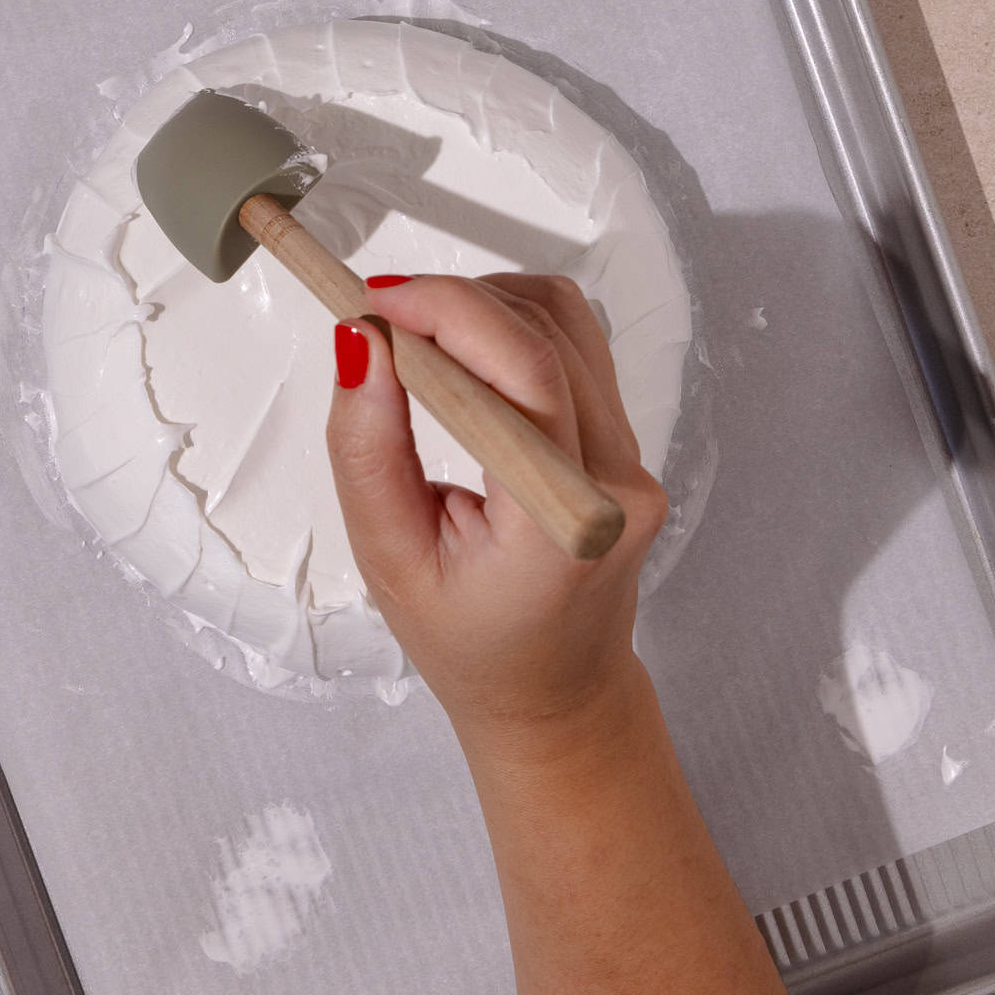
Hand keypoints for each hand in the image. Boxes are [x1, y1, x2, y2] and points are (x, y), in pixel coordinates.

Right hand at [326, 274, 667, 743]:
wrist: (554, 692)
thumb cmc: (470, 644)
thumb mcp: (390, 560)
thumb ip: (368, 450)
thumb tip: (360, 343)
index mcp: (560, 525)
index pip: (525, 376)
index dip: (450, 314)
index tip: (376, 301)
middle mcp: (615, 483)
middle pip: (547, 335)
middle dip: (454, 303)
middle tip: (379, 313)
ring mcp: (634, 458)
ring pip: (568, 324)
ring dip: (484, 307)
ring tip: (417, 337)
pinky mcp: (627, 441)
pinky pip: (576, 347)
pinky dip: (511, 329)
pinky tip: (463, 356)